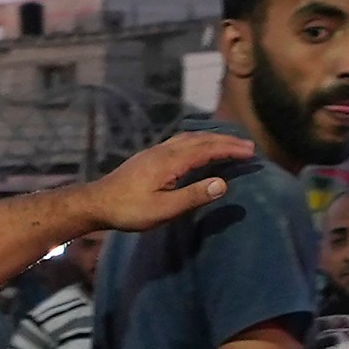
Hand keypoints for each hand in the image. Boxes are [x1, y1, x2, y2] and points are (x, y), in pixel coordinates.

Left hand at [84, 131, 252, 231]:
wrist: (97, 202)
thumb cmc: (129, 210)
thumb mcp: (163, 209)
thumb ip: (193, 196)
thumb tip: (222, 184)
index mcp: (171, 161)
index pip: (208, 149)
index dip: (230, 149)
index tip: (251, 152)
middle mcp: (164, 150)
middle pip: (201, 139)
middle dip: (226, 140)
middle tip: (248, 146)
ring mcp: (155, 151)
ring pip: (189, 137)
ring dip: (211, 138)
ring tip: (228, 143)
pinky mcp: (149, 156)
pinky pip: (179, 141)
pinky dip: (196, 140)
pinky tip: (196, 147)